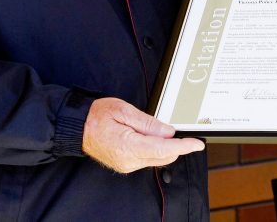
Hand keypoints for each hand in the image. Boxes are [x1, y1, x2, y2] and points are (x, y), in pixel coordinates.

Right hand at [82, 98, 203, 173]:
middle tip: (185, 132)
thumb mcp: (124, 110)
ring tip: (164, 131)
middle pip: (164, 157)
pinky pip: (147, 159)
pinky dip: (156, 150)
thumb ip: (148, 123)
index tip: (197, 144)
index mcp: (129, 146)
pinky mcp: (126, 165)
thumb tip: (168, 132)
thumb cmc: (98, 115)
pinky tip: (154, 138)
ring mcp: (127, 165)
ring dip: (166, 148)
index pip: (164, 149)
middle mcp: (129, 161)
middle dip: (177, 146)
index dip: (184, 146)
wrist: (78, 127)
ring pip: (157, 159)